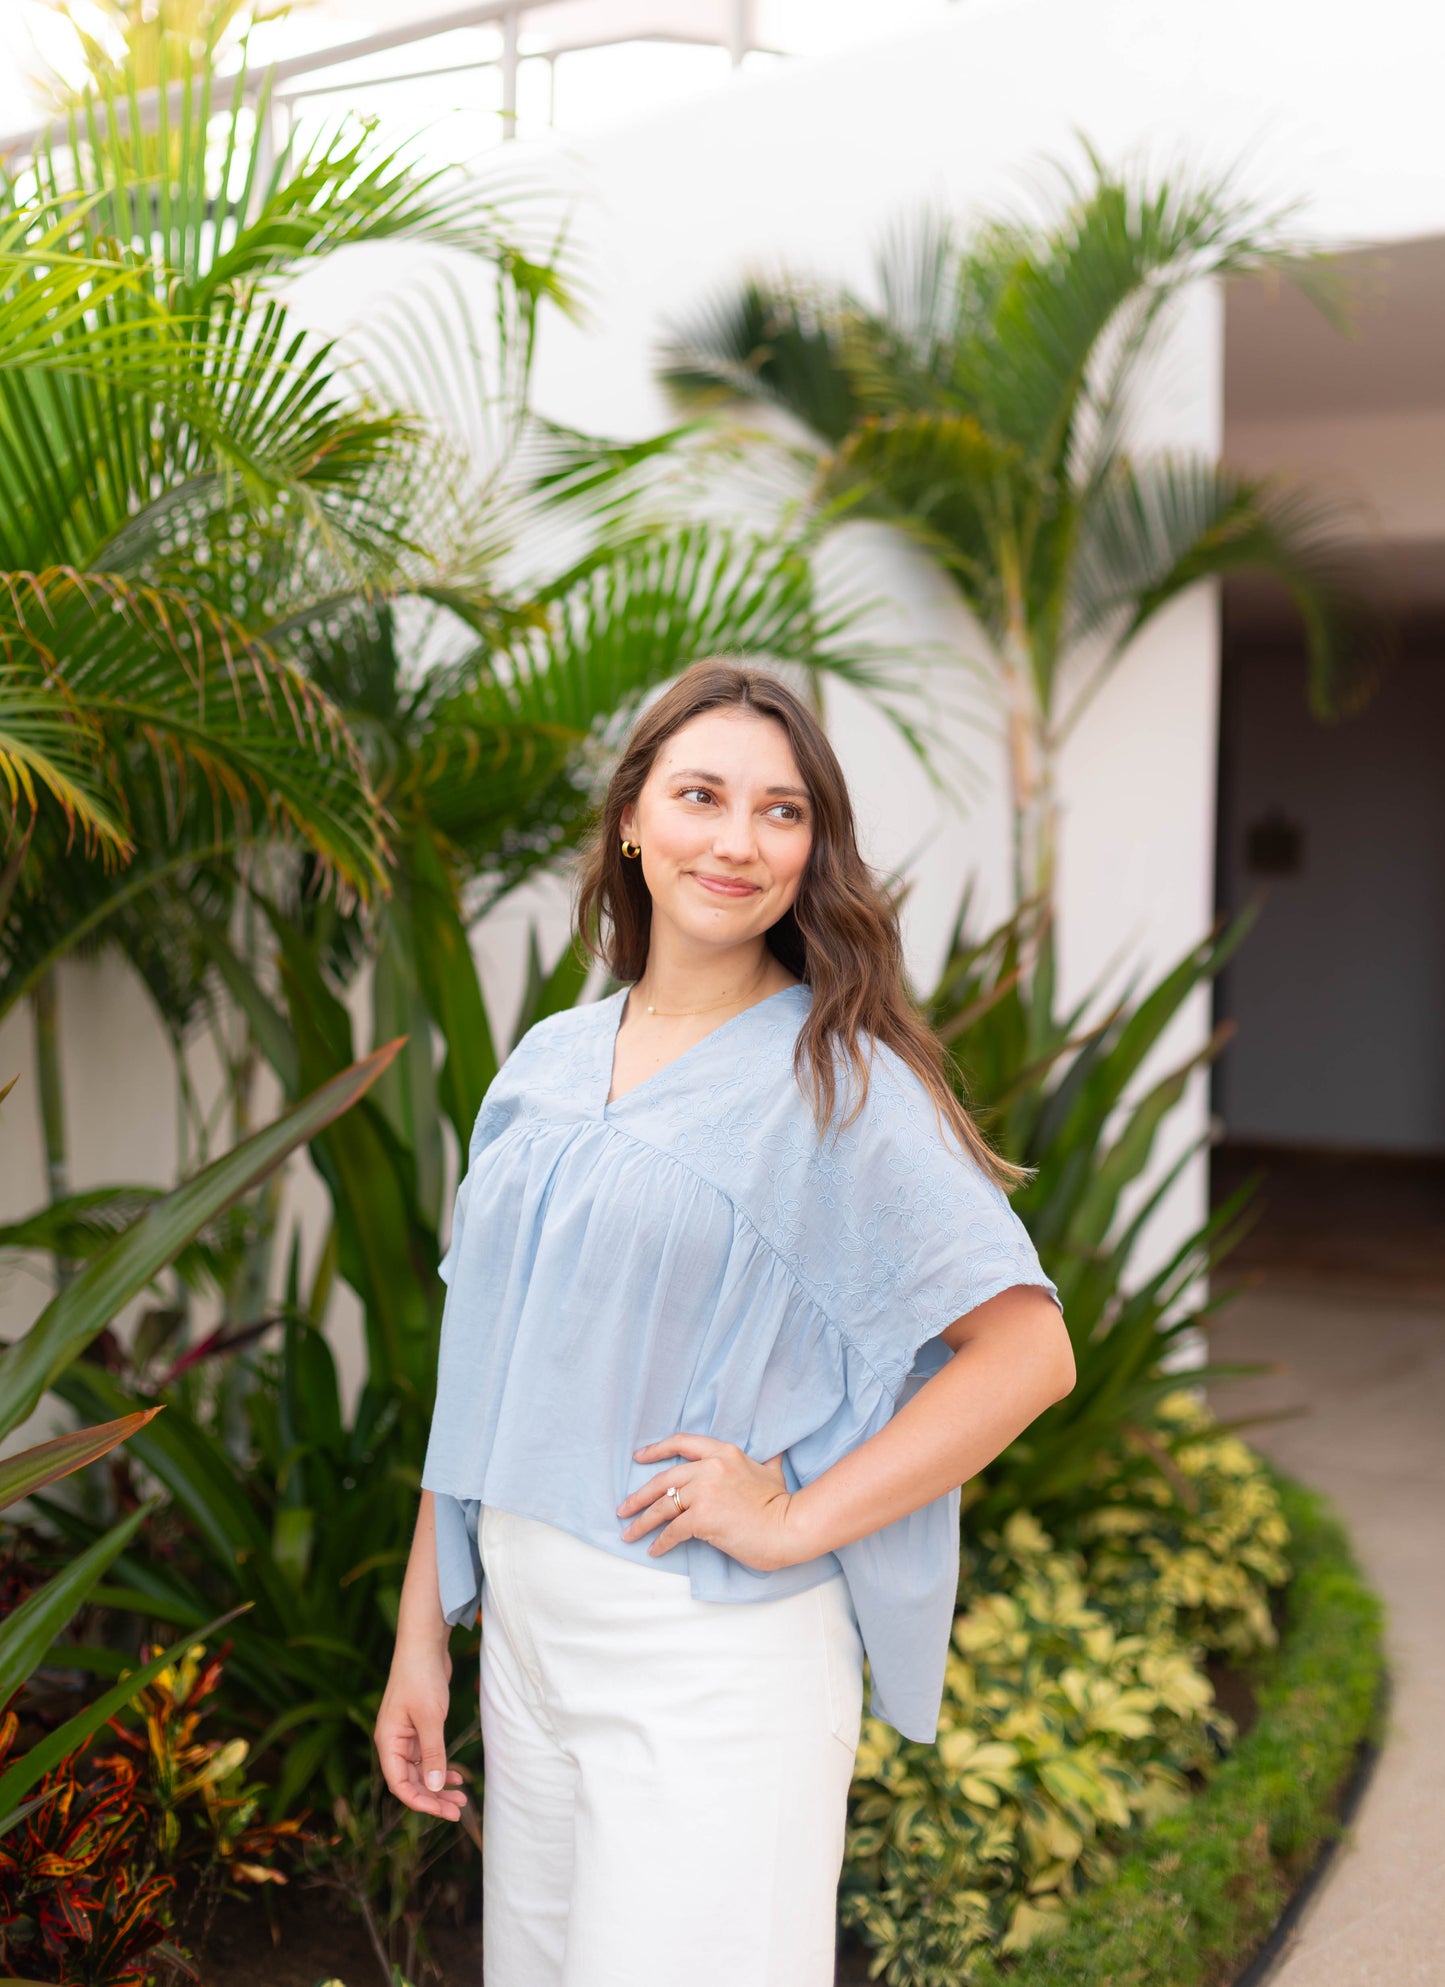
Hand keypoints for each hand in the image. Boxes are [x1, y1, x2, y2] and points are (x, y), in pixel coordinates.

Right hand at [373, 1643, 467, 1821]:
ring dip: (439, 1785)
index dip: (420, 1801)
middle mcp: (394, 1742)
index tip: (443, 1810)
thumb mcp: (430, 1717)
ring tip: (462, 1797)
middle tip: (458, 1810)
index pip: (399, 1784)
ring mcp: (406, 1735)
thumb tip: (435, 1787)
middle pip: (411, 1781)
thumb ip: (433, 1752)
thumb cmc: (422, 1677)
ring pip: (421, 1771)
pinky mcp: (419, 1727)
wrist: (424, 1644)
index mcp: (388, 1742)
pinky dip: (441, 1767)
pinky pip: (428, 1756)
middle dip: (433, 1797)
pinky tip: (458, 1776)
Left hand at [618, 1433, 803, 1571]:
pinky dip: (660, 1542)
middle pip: (663, 1479)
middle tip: (623, 1509)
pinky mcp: (703, 1517)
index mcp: (723, 1452)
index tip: (638, 1457)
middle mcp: (710, 1467)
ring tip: (629, 1533)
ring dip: (641, 1522)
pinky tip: (654, 1550)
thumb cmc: (781, 1503)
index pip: (681, 1443)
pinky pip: (672, 1530)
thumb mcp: (771, 1470)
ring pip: (662, 1506)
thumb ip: (765, 1459)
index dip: (656, 1450)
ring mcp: (705, 1492)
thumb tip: (773, 1451)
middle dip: (638, 1496)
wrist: (790, 1526)